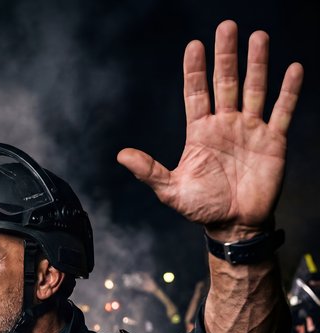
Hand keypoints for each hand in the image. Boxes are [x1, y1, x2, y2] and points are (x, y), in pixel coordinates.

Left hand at [117, 21, 303, 239]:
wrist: (234, 225)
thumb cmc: (202, 207)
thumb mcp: (171, 191)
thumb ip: (149, 171)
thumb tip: (121, 155)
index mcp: (200, 132)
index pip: (196, 93)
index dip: (194, 70)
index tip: (194, 45)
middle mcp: (225, 124)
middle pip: (225, 82)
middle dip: (226, 56)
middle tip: (227, 26)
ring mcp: (250, 129)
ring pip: (254, 89)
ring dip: (257, 64)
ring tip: (258, 36)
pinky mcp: (273, 140)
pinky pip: (282, 111)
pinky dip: (288, 91)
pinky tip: (292, 68)